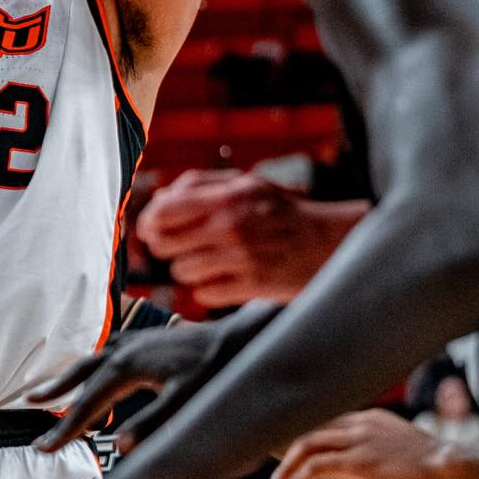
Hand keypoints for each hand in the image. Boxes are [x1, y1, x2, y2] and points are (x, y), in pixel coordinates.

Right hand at [29, 321, 233, 453]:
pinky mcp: (144, 341)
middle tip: (28, 408)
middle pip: (80, 376)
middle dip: (53, 394)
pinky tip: (91, 372)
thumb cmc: (213, 372)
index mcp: (128, 368)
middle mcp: (124, 351)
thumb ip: (153, 424)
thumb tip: (120, 446)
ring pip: (90, 362)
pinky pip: (106, 353)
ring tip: (45, 392)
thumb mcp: (186, 402)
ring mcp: (133, 343)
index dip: (64, 428)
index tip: (43, 447)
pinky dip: (91, 366)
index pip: (88, 404)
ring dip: (67, 377)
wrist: (234, 338)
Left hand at [136, 170, 361, 304]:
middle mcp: (231, 227)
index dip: (148, 222)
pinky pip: (203, 294)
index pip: (163, 211)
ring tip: (208, 262)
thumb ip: (199, 186)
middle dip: (165, 247)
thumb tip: (158, 200)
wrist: (331, 242)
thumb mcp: (245, 184)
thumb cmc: (281, 211)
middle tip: (180, 246)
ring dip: (188, 269)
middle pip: (164, 244)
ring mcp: (241, 259)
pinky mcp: (252, 287)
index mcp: (227, 197)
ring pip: (181, 272)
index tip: (150, 229)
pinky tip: (223, 278)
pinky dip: (208, 289)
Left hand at [268, 409, 452, 478]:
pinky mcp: (360, 459)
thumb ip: (377, 451)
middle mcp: (358, 422)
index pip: (324, 424)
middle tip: (277, 477)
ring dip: (287, 468)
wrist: (454, 466)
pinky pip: (317, 466)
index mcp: (368, 418)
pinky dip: (298, 478)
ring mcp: (358, 439)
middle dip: (287, 454)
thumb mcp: (399, 450)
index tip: (290, 460)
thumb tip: (361, 467)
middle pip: (309, 431)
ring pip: (307, 446)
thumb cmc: (435, 465)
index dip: (303, 442)